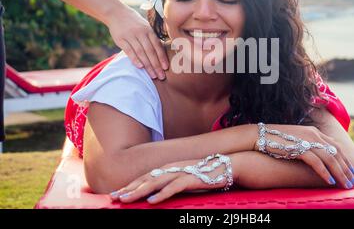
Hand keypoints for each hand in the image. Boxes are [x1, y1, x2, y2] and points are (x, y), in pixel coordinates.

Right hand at [107, 7, 168, 79]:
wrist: (117, 13)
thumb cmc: (135, 24)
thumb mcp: (146, 27)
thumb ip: (153, 38)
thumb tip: (163, 52)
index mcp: (149, 31)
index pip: (157, 46)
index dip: (162, 57)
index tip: (166, 68)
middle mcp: (141, 33)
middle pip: (150, 51)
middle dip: (156, 65)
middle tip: (161, 76)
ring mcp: (131, 36)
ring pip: (141, 52)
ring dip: (147, 65)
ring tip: (152, 75)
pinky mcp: (121, 39)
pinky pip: (129, 51)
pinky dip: (135, 59)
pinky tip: (140, 67)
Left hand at [110, 156, 237, 204]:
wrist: (227, 166)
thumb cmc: (205, 174)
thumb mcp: (185, 178)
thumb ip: (171, 183)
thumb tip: (157, 193)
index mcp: (169, 168)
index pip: (145, 177)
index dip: (130, 184)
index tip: (117, 193)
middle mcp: (172, 168)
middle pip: (146, 179)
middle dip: (129, 188)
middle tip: (114, 196)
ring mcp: (181, 172)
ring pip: (156, 182)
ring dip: (140, 191)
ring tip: (127, 199)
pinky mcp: (192, 178)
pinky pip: (174, 187)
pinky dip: (163, 194)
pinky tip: (153, 201)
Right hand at [255, 124, 353, 188]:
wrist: (260, 135)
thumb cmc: (276, 139)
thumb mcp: (296, 139)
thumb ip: (308, 144)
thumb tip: (316, 156)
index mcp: (314, 131)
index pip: (336, 146)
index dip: (346, 159)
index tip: (351, 170)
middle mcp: (314, 134)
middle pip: (337, 153)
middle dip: (347, 169)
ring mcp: (307, 140)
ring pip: (330, 159)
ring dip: (340, 173)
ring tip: (346, 185)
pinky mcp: (299, 147)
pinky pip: (316, 162)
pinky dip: (324, 172)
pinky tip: (330, 181)